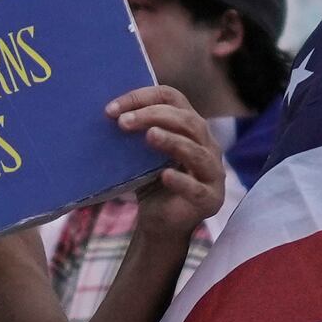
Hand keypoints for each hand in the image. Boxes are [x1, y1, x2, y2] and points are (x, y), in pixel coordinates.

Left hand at [108, 85, 226, 244]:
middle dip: (154, 116)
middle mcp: (208, 145)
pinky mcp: (210, 199)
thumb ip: (136, 133)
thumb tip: (109, 113)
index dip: (143, 97)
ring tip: (150, 136)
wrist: (160, 224)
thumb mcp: (142, 154)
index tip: (112, 109)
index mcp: (192, 127)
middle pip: (188, 120)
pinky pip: (196, 188)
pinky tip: (165, 175)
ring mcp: (212, 173)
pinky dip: (181, 180)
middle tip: (123, 122)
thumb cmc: (152, 183)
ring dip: (172, 141)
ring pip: (197, 151)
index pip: (173, 98)